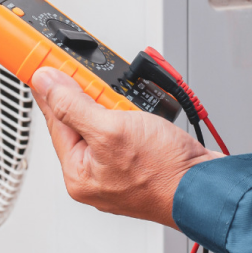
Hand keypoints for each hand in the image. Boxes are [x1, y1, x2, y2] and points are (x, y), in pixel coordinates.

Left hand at [31, 67, 222, 229]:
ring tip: (133, 110)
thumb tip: (46, 84)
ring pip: (105, 124)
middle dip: (93, 99)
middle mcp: (95, 174)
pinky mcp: (138, 162)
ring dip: (116, 107)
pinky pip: (125, 131)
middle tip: (105, 88)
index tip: (47, 66)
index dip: (53, 89)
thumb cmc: (164, 171)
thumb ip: (73, 106)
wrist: (206, 186)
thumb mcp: (111, 130)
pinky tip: (142, 115)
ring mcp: (117, 170)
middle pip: (79, 121)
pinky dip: (132, 117)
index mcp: (78, 172)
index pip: (55, 120)